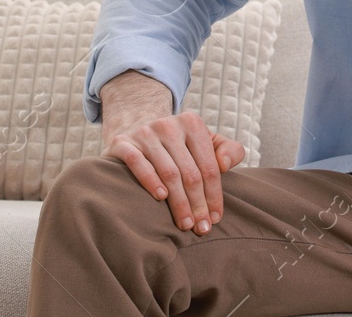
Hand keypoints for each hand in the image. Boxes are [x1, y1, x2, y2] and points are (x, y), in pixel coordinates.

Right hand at [100, 72, 245, 234]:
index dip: (214, 195)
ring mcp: (145, 132)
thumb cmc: (179, 145)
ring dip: (179, 202)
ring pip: (168, 172)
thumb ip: (229, 151)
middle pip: (190, 172)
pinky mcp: (123, 142)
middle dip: (197, 204)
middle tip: (200, 228)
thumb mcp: (206, 142)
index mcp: (192, 124)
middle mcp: (168, 124)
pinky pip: (138, 163)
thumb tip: (225, 165)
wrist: (135, 129)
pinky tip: (161, 198)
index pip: (209, 166)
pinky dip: (150, 181)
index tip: (215, 219)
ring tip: (184, 223)